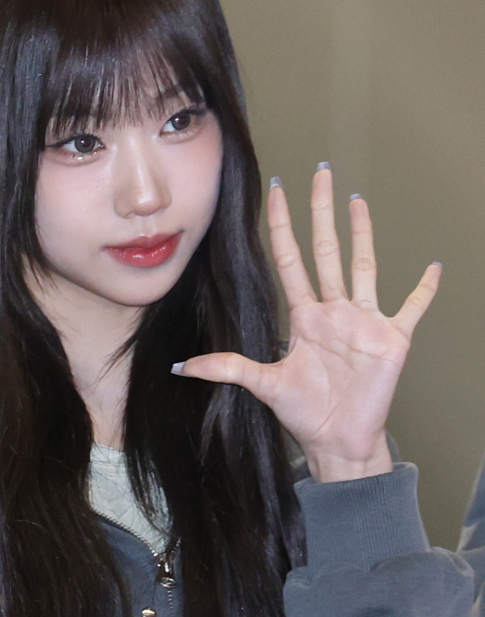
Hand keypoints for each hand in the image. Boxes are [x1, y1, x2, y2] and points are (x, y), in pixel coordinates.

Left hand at [172, 166, 440, 481]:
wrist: (337, 441)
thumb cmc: (304, 413)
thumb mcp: (262, 385)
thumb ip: (226, 368)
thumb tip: (180, 367)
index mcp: (304, 316)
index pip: (290, 260)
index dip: (282, 226)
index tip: (276, 193)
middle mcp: (334, 311)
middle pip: (326, 250)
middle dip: (321, 212)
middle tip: (320, 175)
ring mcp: (364, 321)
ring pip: (365, 266)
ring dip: (362, 234)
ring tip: (358, 200)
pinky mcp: (392, 339)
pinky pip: (412, 307)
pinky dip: (425, 288)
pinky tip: (435, 266)